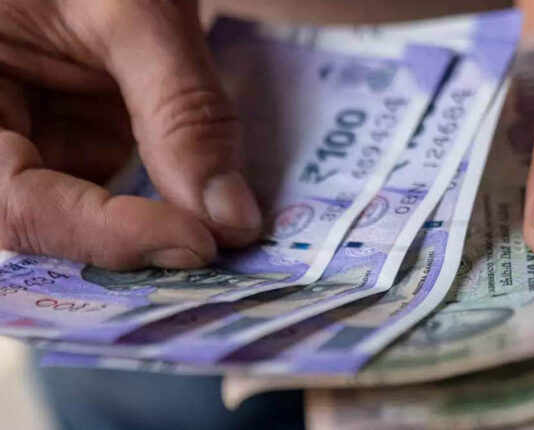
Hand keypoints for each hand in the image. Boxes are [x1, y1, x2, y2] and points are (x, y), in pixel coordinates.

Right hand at [0, 0, 261, 268]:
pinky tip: (220, 217)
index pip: (13, 205)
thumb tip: (233, 218)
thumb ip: (182, 111)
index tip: (201, 242)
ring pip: (88, 222)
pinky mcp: (74, 143)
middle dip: (134, 249)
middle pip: (44, 227)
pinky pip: (119, 195)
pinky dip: (171, 209)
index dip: (105, 235)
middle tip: (222, 262)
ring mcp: (33, 142)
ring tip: (230, 248)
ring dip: (160, 236)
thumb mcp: (134, 8)